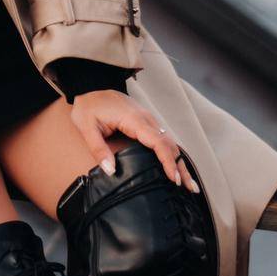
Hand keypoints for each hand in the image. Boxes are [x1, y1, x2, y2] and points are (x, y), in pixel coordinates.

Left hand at [68, 91, 199, 192]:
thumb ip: (98, 149)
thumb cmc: (89, 106)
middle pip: (170, 145)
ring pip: (170, 143)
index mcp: (134, 120)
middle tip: (190, 189)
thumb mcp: (86, 127)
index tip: (173, 179)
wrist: (91, 86)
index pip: (158, 142)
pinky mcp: (146, 123)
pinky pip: (163, 139)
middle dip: (181, 167)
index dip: (168, 162)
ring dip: (180, 162)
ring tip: (189, 184)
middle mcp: (146, 119)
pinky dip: (172, 154)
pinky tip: (176, 167)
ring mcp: (148, 120)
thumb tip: (110, 171)